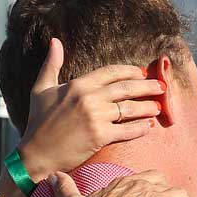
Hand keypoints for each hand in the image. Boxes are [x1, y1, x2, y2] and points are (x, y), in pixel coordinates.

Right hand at [15, 38, 163, 184]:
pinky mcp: (99, 136)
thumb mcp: (40, 89)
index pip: (111, 72)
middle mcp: (88, 98)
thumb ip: (51, 64)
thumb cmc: (37, 123)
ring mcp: (95, 117)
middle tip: (161, 87)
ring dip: (147, 107)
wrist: (35, 155)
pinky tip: (148, 127)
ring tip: (158, 107)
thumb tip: (55, 41)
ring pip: (130, 108)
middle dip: (147, 86)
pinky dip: (140, 128)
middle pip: (126, 88)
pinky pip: (127, 130)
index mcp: (78, 84)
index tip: (142, 72)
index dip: (130, 71)